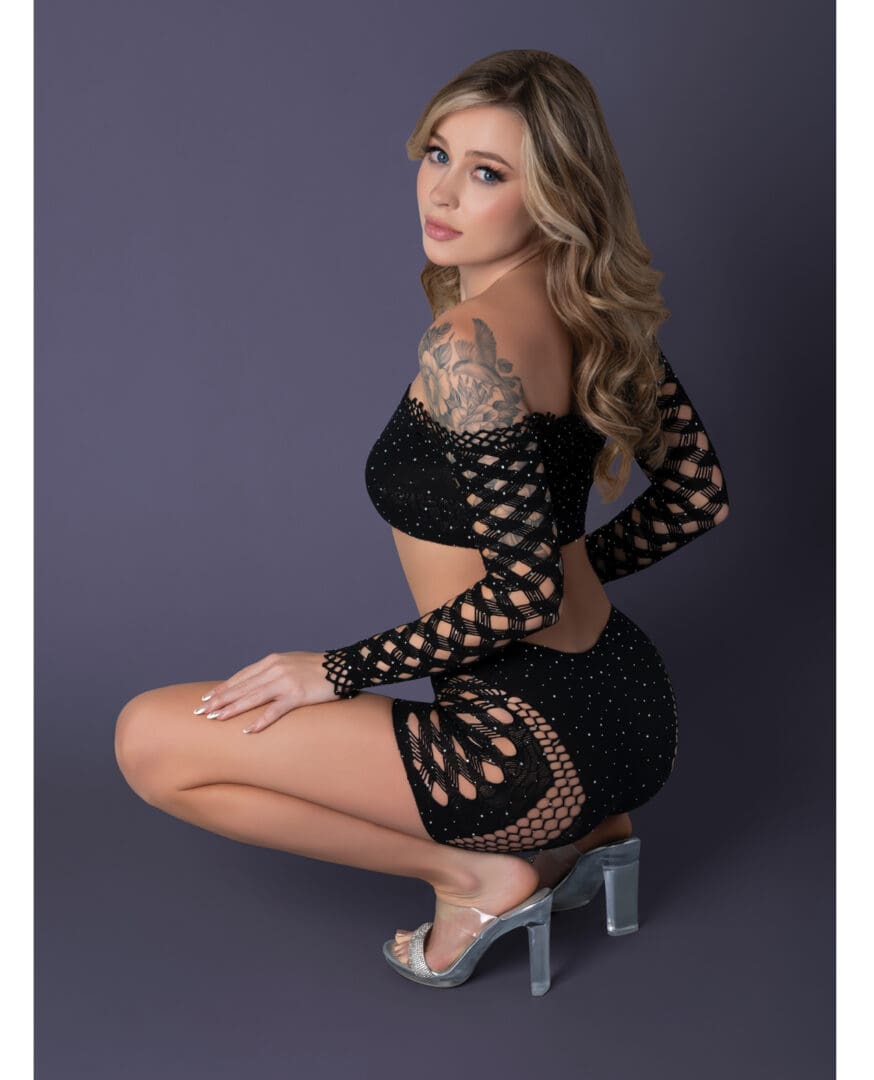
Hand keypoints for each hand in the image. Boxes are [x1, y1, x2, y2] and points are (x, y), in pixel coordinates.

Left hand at [194, 651, 336, 733]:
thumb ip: (273, 672)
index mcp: (271, 661)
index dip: (222, 688)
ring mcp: (285, 682)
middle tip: (201, 712)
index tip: (206, 698)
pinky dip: (260, 721)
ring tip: (215, 719)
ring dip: (232, 709)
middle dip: (219, 700)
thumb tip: (255, 685)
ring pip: (252, 697)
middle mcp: (275, 669)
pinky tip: (248, 730)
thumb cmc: (317, 668)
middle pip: (241, 687)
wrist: (343, 666)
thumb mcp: (290, 664)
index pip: (241, 677)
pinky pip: (275, 711)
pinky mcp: (297, 695)